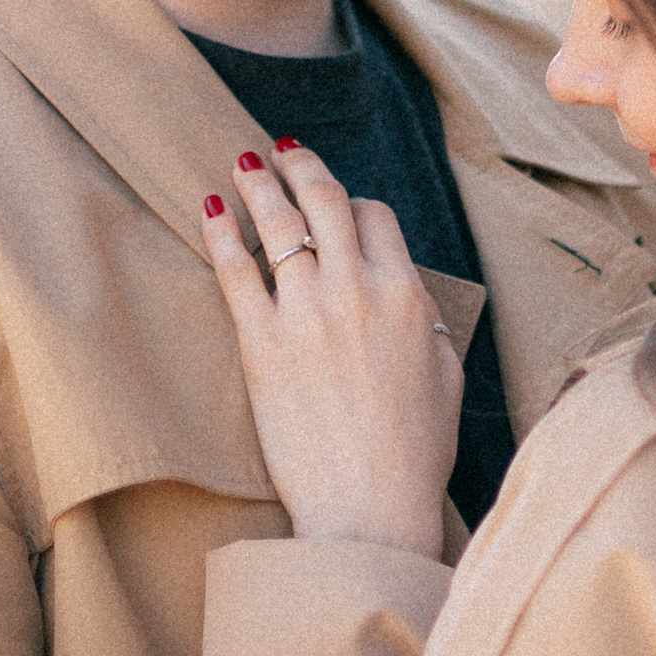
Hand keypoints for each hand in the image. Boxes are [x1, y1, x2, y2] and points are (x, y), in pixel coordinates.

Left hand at [204, 143, 460, 556]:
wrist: (368, 506)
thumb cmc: (413, 452)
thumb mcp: (445, 375)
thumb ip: (429, 322)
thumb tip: (409, 294)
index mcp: (406, 294)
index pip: (375, 217)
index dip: (355, 204)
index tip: (339, 205)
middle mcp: (355, 290)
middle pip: (325, 203)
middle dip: (303, 167)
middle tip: (283, 150)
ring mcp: (305, 314)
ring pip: (278, 225)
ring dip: (259, 185)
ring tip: (243, 164)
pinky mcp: (260, 344)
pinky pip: (234, 272)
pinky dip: (220, 233)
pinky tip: (209, 210)